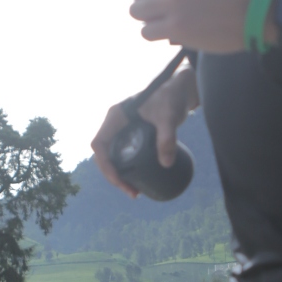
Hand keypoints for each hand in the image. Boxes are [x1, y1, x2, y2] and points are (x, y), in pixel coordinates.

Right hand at [91, 64, 197, 195]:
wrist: (181, 88)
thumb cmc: (172, 95)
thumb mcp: (168, 117)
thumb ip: (167, 138)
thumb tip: (166, 164)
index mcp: (115, 116)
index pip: (99, 144)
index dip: (105, 165)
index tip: (119, 180)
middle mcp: (116, 123)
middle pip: (104, 154)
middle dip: (113, 176)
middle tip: (131, 192)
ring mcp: (124, 129)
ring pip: (113, 156)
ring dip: (119, 175)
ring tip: (135, 191)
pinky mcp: (135, 134)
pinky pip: (124, 155)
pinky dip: (128, 169)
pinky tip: (139, 180)